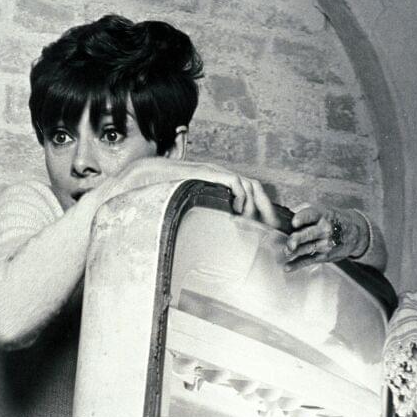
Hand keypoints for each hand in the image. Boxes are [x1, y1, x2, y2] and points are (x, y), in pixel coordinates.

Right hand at [102, 158, 280, 227]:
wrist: (143, 176)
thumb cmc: (160, 195)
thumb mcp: (186, 211)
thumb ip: (199, 219)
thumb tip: (205, 243)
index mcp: (218, 186)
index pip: (249, 194)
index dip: (260, 210)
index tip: (267, 230)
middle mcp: (221, 178)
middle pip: (256, 189)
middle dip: (268, 209)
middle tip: (273, 229)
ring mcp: (215, 173)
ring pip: (250, 185)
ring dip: (257, 205)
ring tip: (257, 223)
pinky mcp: (208, 173)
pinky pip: (235, 182)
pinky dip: (242, 196)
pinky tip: (238, 212)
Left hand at [284, 204, 369, 271]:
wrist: (355, 233)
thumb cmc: (334, 220)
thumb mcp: (323, 211)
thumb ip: (305, 214)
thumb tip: (285, 218)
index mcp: (322, 215)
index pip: (310, 215)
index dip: (302, 219)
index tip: (294, 222)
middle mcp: (324, 230)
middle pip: (309, 234)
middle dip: (298, 239)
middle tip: (290, 243)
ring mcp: (325, 244)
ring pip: (307, 248)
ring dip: (295, 251)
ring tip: (286, 252)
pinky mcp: (324, 256)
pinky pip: (308, 260)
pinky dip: (297, 264)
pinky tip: (287, 267)